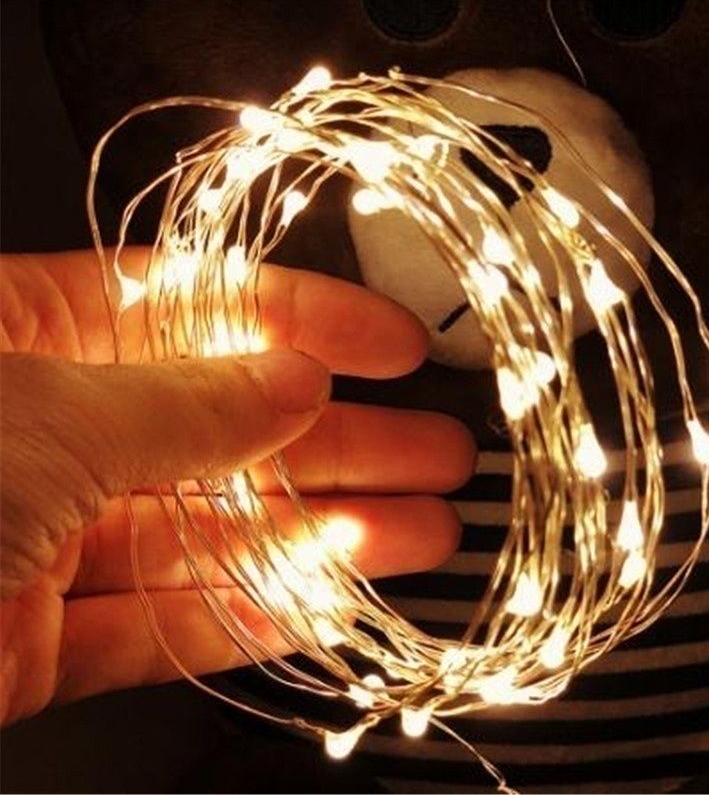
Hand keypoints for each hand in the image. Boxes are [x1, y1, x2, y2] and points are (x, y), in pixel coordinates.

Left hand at [0, 249, 473, 724]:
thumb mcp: (50, 416)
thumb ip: (186, 404)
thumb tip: (294, 383)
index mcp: (21, 339)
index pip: (193, 306)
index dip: (303, 319)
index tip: (391, 340)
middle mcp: (36, 433)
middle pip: (224, 427)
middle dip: (344, 439)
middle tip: (433, 447)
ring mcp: (36, 539)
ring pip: (209, 531)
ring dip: (322, 534)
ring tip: (422, 527)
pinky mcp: (37, 638)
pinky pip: (166, 622)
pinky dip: (251, 614)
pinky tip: (333, 596)